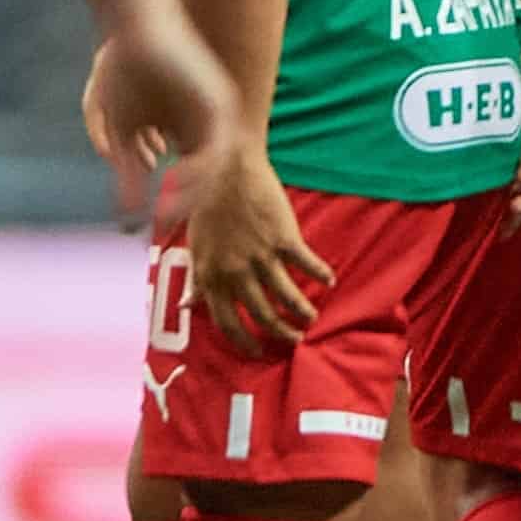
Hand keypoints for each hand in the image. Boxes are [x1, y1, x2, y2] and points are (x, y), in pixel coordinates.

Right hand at [79, 0, 236, 227]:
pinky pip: (215, 145)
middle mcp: (210, 125)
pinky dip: (196, 167)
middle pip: (208, 177)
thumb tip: (128, 211)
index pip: (192, 178)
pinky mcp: (218, 101)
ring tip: (169, 211)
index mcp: (191, 131)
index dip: (175, 202)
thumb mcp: (123, 129)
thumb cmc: (124, 72)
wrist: (136, 25)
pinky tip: (174, 179)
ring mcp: (218, 113)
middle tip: (166, 225)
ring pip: (215, 165)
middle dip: (185, 204)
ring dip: (191, 191)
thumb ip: (127, 168)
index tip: (157, 224)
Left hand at [189, 147, 330, 351]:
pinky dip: (320, 274)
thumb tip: (190, 306)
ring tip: (311, 318)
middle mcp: (236, 271)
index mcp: (211, 274)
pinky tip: (330, 281)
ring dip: (301, 312)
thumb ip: (197, 279)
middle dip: (279, 333)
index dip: (242, 341)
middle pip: (261, 314)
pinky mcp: (284, 238)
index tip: (256, 350)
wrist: (228, 170)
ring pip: (286, 297)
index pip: (226, 321)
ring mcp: (261, 255)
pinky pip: (306, 264)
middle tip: (292, 340)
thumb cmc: (208, 206)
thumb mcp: (195, 246)